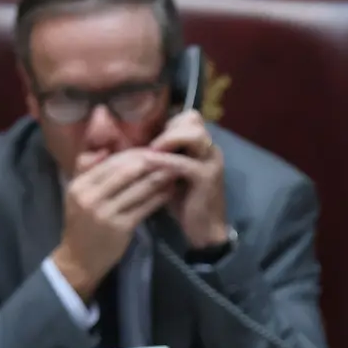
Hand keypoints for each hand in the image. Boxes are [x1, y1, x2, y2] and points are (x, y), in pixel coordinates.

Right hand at [51, 149, 174, 299]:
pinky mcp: (121, 227)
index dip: (134, 154)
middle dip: (150, 162)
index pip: (110, 161)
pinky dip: (160, 196)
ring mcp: (106, 213)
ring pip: (139, 187)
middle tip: (169, 156)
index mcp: (80, 185)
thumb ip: (87, 171)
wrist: (79, 260)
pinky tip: (170, 191)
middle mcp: (91, 196)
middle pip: (126, 170)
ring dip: (160, 177)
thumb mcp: (77, 196)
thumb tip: (106, 150)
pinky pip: (146, 206)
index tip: (152, 150)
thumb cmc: (82, 225)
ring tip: (175, 170)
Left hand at [146, 110, 229, 248]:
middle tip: (151, 144)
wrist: (203, 230)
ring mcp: (211, 163)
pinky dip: (163, 162)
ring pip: (192, 135)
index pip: (191, 117)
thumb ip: (163, 156)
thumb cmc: (184, 203)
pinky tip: (147, 165)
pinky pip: (182, 162)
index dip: (171, 123)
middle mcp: (210, 150)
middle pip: (194, 119)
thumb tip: (137, 142)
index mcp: (204, 147)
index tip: (156, 139)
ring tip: (149, 151)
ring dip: (168, 139)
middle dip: (169, 129)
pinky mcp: (206, 178)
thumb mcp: (172, 174)